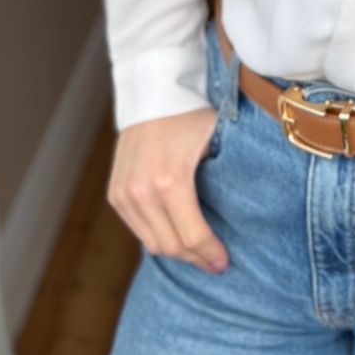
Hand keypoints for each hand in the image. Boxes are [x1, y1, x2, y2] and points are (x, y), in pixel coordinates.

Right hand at [106, 107, 229, 273]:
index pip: (192, 236)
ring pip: (151, 243)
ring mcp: (124, 194)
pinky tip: (175, 235)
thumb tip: (239, 212)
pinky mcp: (115, 193)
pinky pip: (138, 229)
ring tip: (197, 252)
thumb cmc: (191, 114)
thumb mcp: (214, 142)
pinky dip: (157, 236)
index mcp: (170, 181)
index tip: (224, 262)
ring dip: (175, 252)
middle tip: (214, 263)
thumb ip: (222, 178)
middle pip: (171, 246)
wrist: (153, 91)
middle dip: (195, 258)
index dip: (210, 253)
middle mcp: (142, 192)